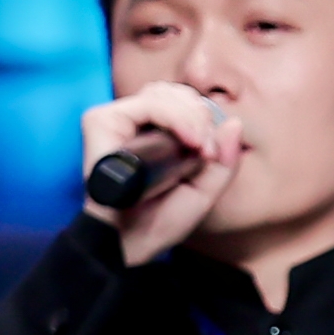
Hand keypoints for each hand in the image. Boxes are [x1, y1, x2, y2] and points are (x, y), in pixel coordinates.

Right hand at [81, 84, 242, 265]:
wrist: (132, 242)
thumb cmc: (161, 220)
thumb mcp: (205, 190)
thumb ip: (224, 159)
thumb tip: (233, 122)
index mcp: (154, 135)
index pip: (180, 101)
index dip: (203, 116)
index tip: (212, 149)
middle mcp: (133, 126)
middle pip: (171, 92)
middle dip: (199, 113)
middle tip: (206, 148)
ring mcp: (115, 122)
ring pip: (159, 93)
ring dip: (190, 116)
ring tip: (197, 147)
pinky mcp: (101, 124)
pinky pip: (142, 104)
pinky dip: (172, 116)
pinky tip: (187, 140)